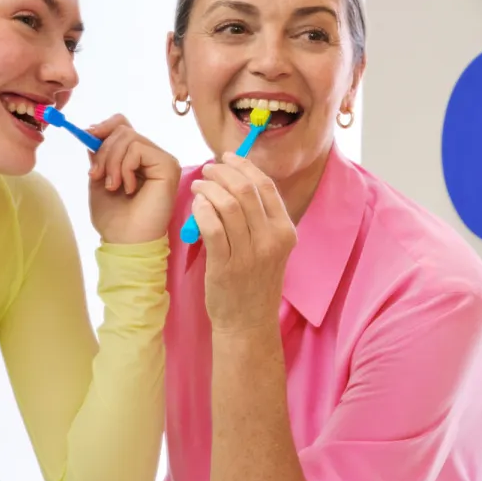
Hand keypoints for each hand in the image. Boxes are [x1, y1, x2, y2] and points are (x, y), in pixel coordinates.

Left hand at [86, 115, 180, 244]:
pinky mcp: (168, 165)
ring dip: (112, 163)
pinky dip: (125, 168)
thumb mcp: (98, 179)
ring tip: (113, 186)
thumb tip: (92, 132)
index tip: (88, 135)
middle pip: (123, 129)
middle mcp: (151, 155)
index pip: (123, 125)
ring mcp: (161, 159)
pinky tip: (129, 188)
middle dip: (103, 152)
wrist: (125, 241)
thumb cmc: (113, 217)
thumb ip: (98, 155)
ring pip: (129, 137)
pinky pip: (138, 149)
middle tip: (97, 176)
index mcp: (135, 158)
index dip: (104, 126)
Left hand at [190, 153, 296, 331]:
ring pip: (228, 204)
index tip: (227, 157)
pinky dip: (202, 209)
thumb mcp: (270, 249)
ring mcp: (249, 254)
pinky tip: (196, 205)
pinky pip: (212, 226)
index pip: (266, 186)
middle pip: (245, 190)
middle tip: (208, 169)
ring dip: (209, 188)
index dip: (245, 166)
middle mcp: (271, 240)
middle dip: (223, 172)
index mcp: (285, 232)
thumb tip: (236, 180)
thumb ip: (260, 218)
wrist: (248, 323)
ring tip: (199, 185)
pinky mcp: (226, 266)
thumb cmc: (255, 282)